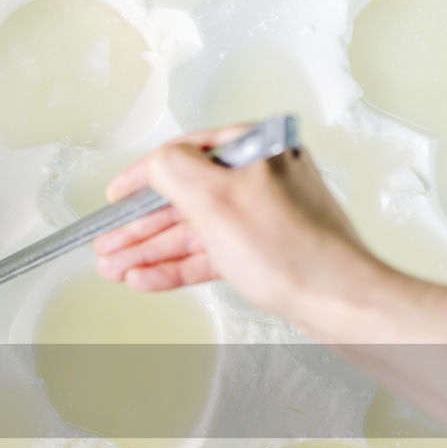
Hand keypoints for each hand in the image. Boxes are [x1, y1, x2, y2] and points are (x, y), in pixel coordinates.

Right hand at [93, 124, 387, 320]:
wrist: (338, 300)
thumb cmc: (294, 252)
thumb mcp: (217, 198)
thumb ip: (176, 169)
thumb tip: (156, 163)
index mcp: (254, 148)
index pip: (182, 154)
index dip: (140, 178)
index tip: (116, 194)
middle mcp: (261, 175)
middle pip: (184, 197)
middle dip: (140, 227)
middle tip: (108, 243)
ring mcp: (264, 214)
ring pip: (194, 230)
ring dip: (151, 251)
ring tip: (118, 267)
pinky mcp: (266, 248)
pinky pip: (211, 252)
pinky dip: (178, 266)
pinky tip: (150, 277)